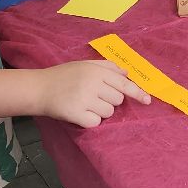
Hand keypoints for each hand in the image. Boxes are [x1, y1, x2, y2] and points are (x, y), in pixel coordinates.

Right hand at [33, 60, 151, 127]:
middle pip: (117, 100)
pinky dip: (90, 121)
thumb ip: (107, 67)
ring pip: (108, 113)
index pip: (123, 83)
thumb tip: (127, 72)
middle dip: (109, 101)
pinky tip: (79, 113)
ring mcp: (85, 99)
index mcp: (96, 70)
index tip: (148, 101)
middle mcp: (92, 83)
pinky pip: (96, 122)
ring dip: (100, 111)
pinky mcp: (76, 114)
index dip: (137, 93)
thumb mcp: (84, 64)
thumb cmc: (63, 76)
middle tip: (93, 96)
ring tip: (85, 104)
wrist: (39, 88)